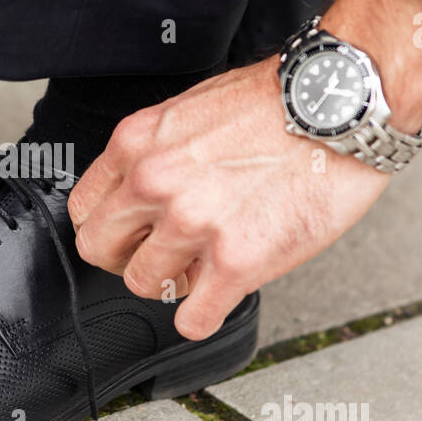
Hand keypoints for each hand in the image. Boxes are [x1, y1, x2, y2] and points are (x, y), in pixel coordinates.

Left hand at [68, 56, 389, 339]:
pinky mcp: (236, 260)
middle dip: (128, 258)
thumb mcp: (188, 110)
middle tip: (160, 256)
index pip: (85, 209)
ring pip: (144, 285)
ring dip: (173, 284)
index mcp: (137, 145)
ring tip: (204, 266)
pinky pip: (192, 319)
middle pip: (100, 251)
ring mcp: (193, 224)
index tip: (130, 234)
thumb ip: (155, 153)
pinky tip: (220, 295)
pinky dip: (204, 315)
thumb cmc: (276, 101)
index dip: (110, 227)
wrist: (337, 102)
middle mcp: (154, 183)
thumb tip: (140, 191)